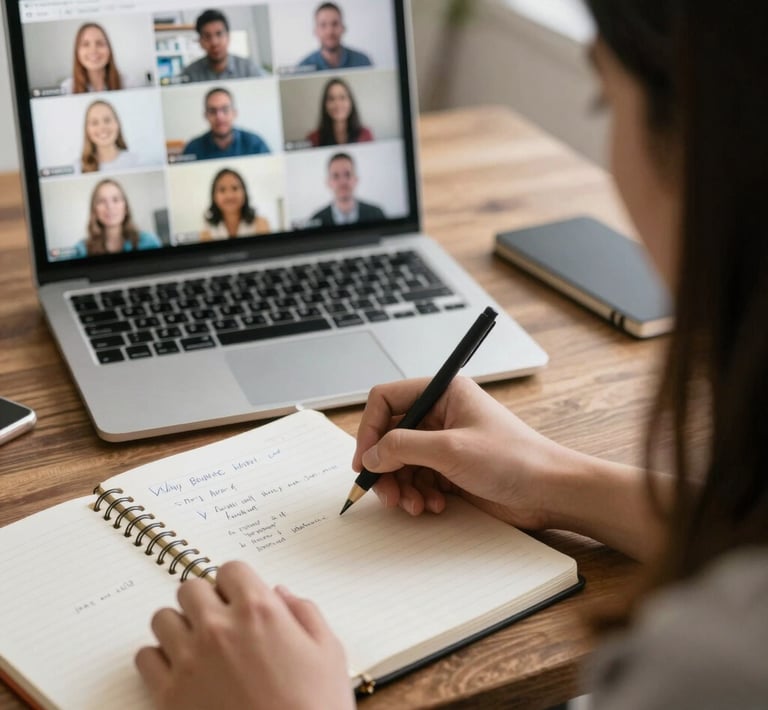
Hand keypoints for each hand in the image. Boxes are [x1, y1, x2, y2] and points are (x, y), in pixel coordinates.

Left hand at [135, 561, 354, 709]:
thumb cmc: (315, 708)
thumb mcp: (328, 653)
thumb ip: (305, 613)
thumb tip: (281, 594)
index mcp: (259, 611)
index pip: (230, 569)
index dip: (237, 583)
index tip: (241, 597)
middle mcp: (219, 628)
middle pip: (190, 588)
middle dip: (205, 600)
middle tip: (220, 620)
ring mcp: (190, 661)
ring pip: (163, 618)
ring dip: (179, 626)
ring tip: (198, 645)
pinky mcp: (169, 695)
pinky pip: (145, 658)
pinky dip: (159, 660)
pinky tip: (181, 671)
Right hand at [352, 376, 575, 528]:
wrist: (550, 491)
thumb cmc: (514, 459)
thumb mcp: (451, 449)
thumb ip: (403, 447)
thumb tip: (372, 454)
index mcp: (443, 393)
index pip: (387, 400)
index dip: (370, 428)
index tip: (365, 459)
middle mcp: (441, 414)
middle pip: (390, 435)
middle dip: (385, 466)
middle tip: (385, 493)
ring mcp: (445, 443)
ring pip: (401, 461)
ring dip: (401, 486)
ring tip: (414, 505)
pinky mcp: (451, 468)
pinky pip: (417, 479)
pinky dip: (418, 495)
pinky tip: (433, 506)